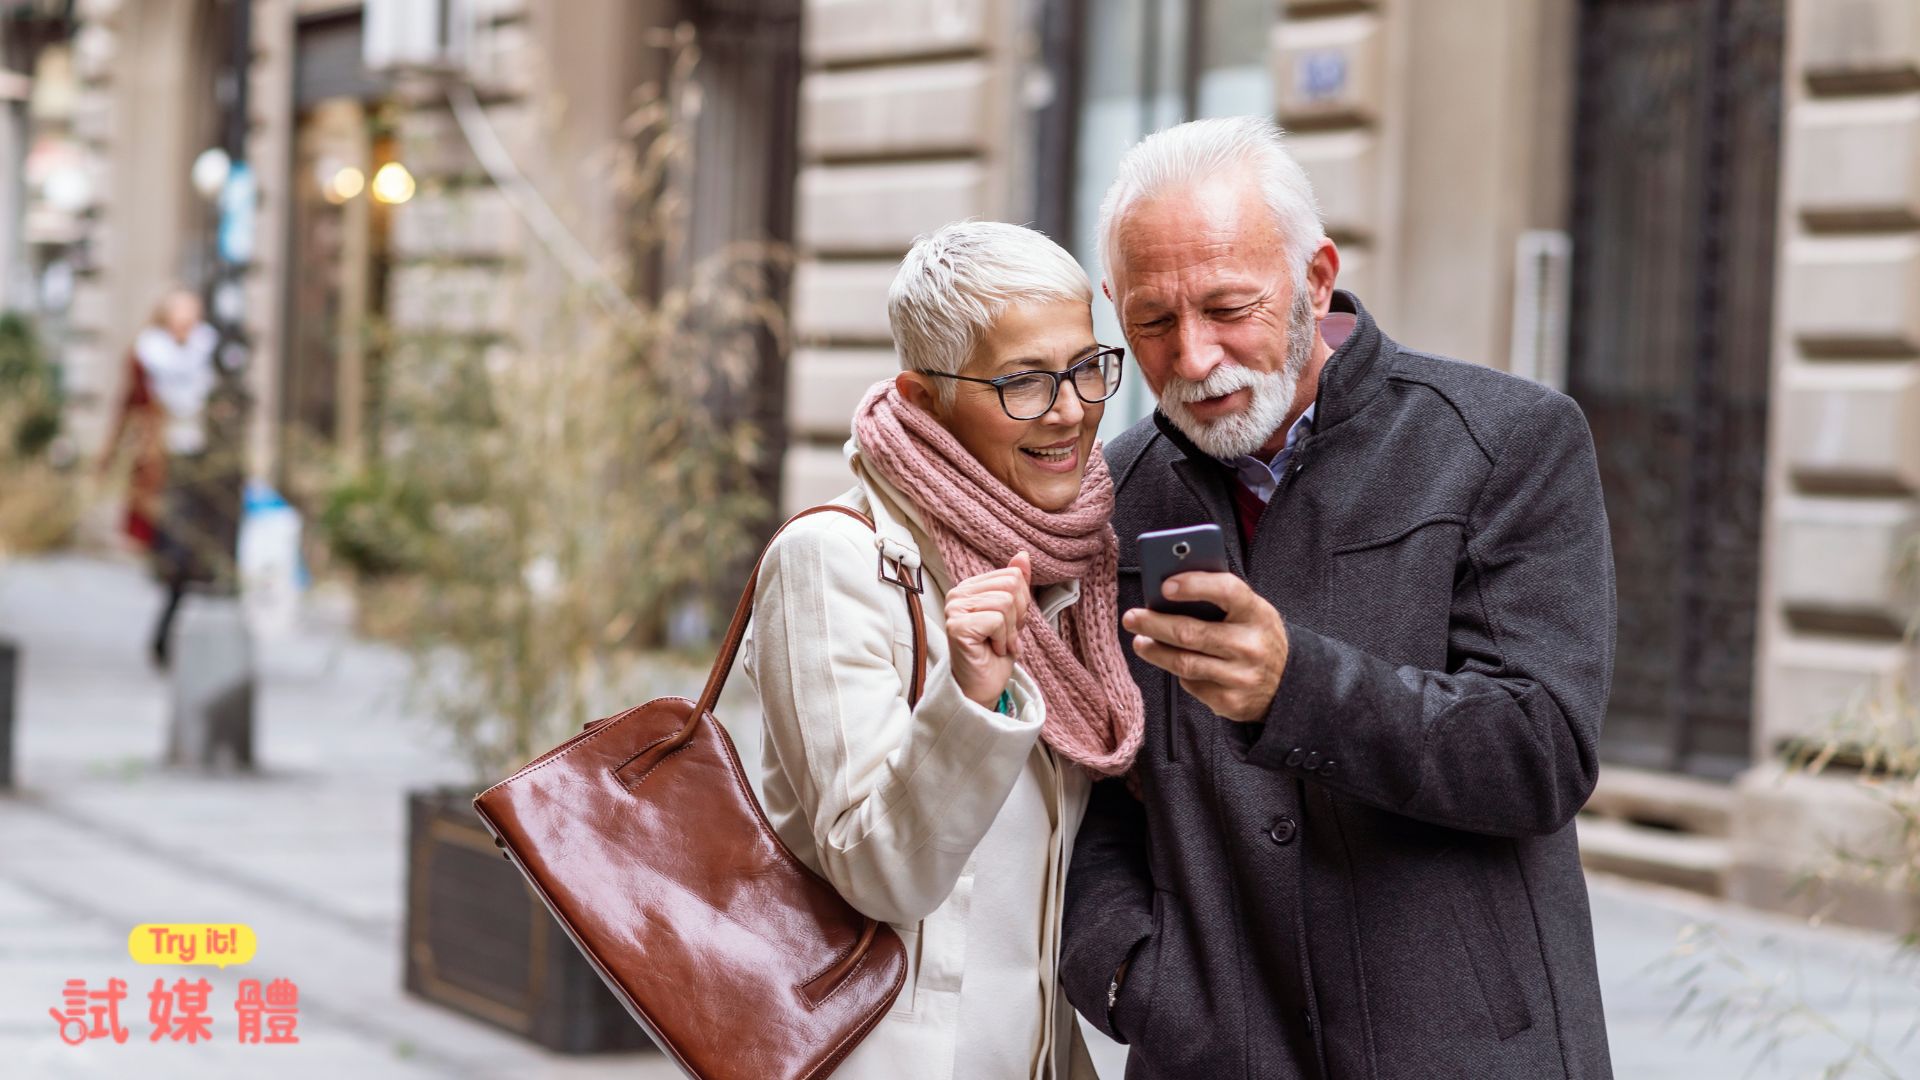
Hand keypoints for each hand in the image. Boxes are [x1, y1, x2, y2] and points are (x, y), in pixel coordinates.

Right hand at [945, 551, 1032, 708]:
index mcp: (970, 586)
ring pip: (1005, 602)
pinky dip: (1002, 639)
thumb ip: (1017, 584)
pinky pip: (996, 619)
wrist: (983, 687)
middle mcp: (958, 593)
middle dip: (1017, 616)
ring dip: (1010, 631)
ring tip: (999, 644)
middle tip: (1005, 637)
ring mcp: (954, 609)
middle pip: (1011, 586)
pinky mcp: (956, 626)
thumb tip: (1022, 554)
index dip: (1021, 604)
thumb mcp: (1013, 615)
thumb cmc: (995, 653)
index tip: (1009, 626)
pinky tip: (992, 650)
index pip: (1013, 575)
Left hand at [1122, 572, 1288, 721]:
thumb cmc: (1256, 636)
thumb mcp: (1250, 612)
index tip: (1164, 586)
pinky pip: (1191, 684)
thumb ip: (1218, 599)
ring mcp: (1240, 676)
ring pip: (1184, 663)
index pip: (1225, 591)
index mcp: (1256, 613)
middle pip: (1190, 633)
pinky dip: (1178, 673)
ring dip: (1155, 651)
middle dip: (1154, 624)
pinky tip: (1174, 663)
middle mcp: (1250, 645)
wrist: (1289, 684)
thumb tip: (1168, 590)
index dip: (1194, 586)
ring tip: (1141, 642)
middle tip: (1131, 618)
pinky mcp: (1230, 701)